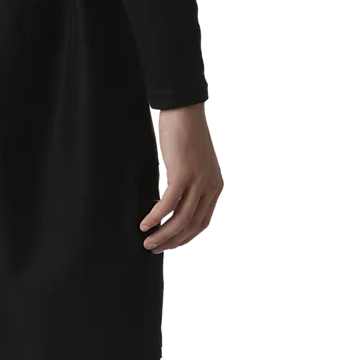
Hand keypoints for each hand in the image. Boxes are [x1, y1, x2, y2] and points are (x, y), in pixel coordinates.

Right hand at [140, 104, 223, 251]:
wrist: (184, 110)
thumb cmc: (184, 135)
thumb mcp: (192, 166)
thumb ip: (189, 186)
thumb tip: (172, 206)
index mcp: (214, 186)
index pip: (201, 222)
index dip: (184, 238)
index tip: (168, 244)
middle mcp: (210, 186)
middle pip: (191, 225)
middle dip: (171, 241)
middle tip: (154, 248)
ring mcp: (198, 181)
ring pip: (180, 219)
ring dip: (162, 234)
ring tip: (148, 241)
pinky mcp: (183, 174)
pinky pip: (167, 204)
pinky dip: (155, 217)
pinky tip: (144, 224)